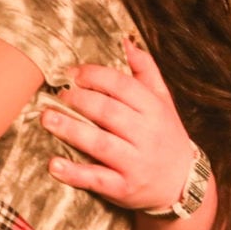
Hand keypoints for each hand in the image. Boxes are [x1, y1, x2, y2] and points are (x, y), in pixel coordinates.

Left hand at [43, 38, 194, 213]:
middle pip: (108, 112)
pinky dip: (75, 173)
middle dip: (80, 100)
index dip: (94, 76)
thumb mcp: (163, 101)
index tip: (71, 73)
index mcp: (154, 109)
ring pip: (101, 144)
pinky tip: (54, 164)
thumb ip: (146, 71)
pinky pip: (98, 179)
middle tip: (57, 94)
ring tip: (46, 118)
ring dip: (71, 130)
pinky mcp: (125, 188)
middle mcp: (146, 135)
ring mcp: (136, 163)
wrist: (184, 185)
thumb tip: (125, 41)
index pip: (123, 86)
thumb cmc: (165, 136)